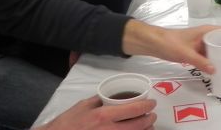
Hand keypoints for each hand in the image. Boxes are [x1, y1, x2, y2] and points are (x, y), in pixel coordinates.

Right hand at [37, 96, 156, 129]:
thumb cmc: (67, 122)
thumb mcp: (83, 105)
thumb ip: (100, 99)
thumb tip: (113, 93)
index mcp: (103, 115)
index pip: (133, 109)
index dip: (146, 106)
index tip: (151, 103)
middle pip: (137, 125)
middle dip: (149, 120)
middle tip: (153, 115)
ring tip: (149, 126)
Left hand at [121, 21, 220, 73]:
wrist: (154, 43)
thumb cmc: (170, 43)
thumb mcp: (185, 53)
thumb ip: (200, 61)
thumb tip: (215, 71)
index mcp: (208, 31)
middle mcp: (208, 36)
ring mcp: (203, 44)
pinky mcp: (198, 51)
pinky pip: (212, 56)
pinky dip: (218, 62)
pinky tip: (219, 72)